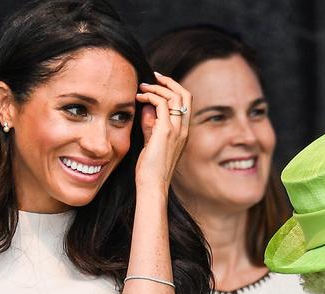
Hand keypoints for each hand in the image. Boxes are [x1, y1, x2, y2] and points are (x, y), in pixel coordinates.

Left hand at [134, 72, 191, 191]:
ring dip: (157, 87)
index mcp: (182, 133)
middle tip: (153, 77)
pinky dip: (150, 96)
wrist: (152, 186)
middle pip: (185, 94)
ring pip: (174, 96)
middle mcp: (183, 130)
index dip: (172, 89)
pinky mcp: (166, 131)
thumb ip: (151, 125)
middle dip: (169, 82)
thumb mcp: (151, 143)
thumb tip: (147, 108)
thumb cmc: (150, 170)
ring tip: (141, 87)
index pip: (184, 103)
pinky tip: (139, 97)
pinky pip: (162, 104)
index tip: (157, 84)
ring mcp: (177, 130)